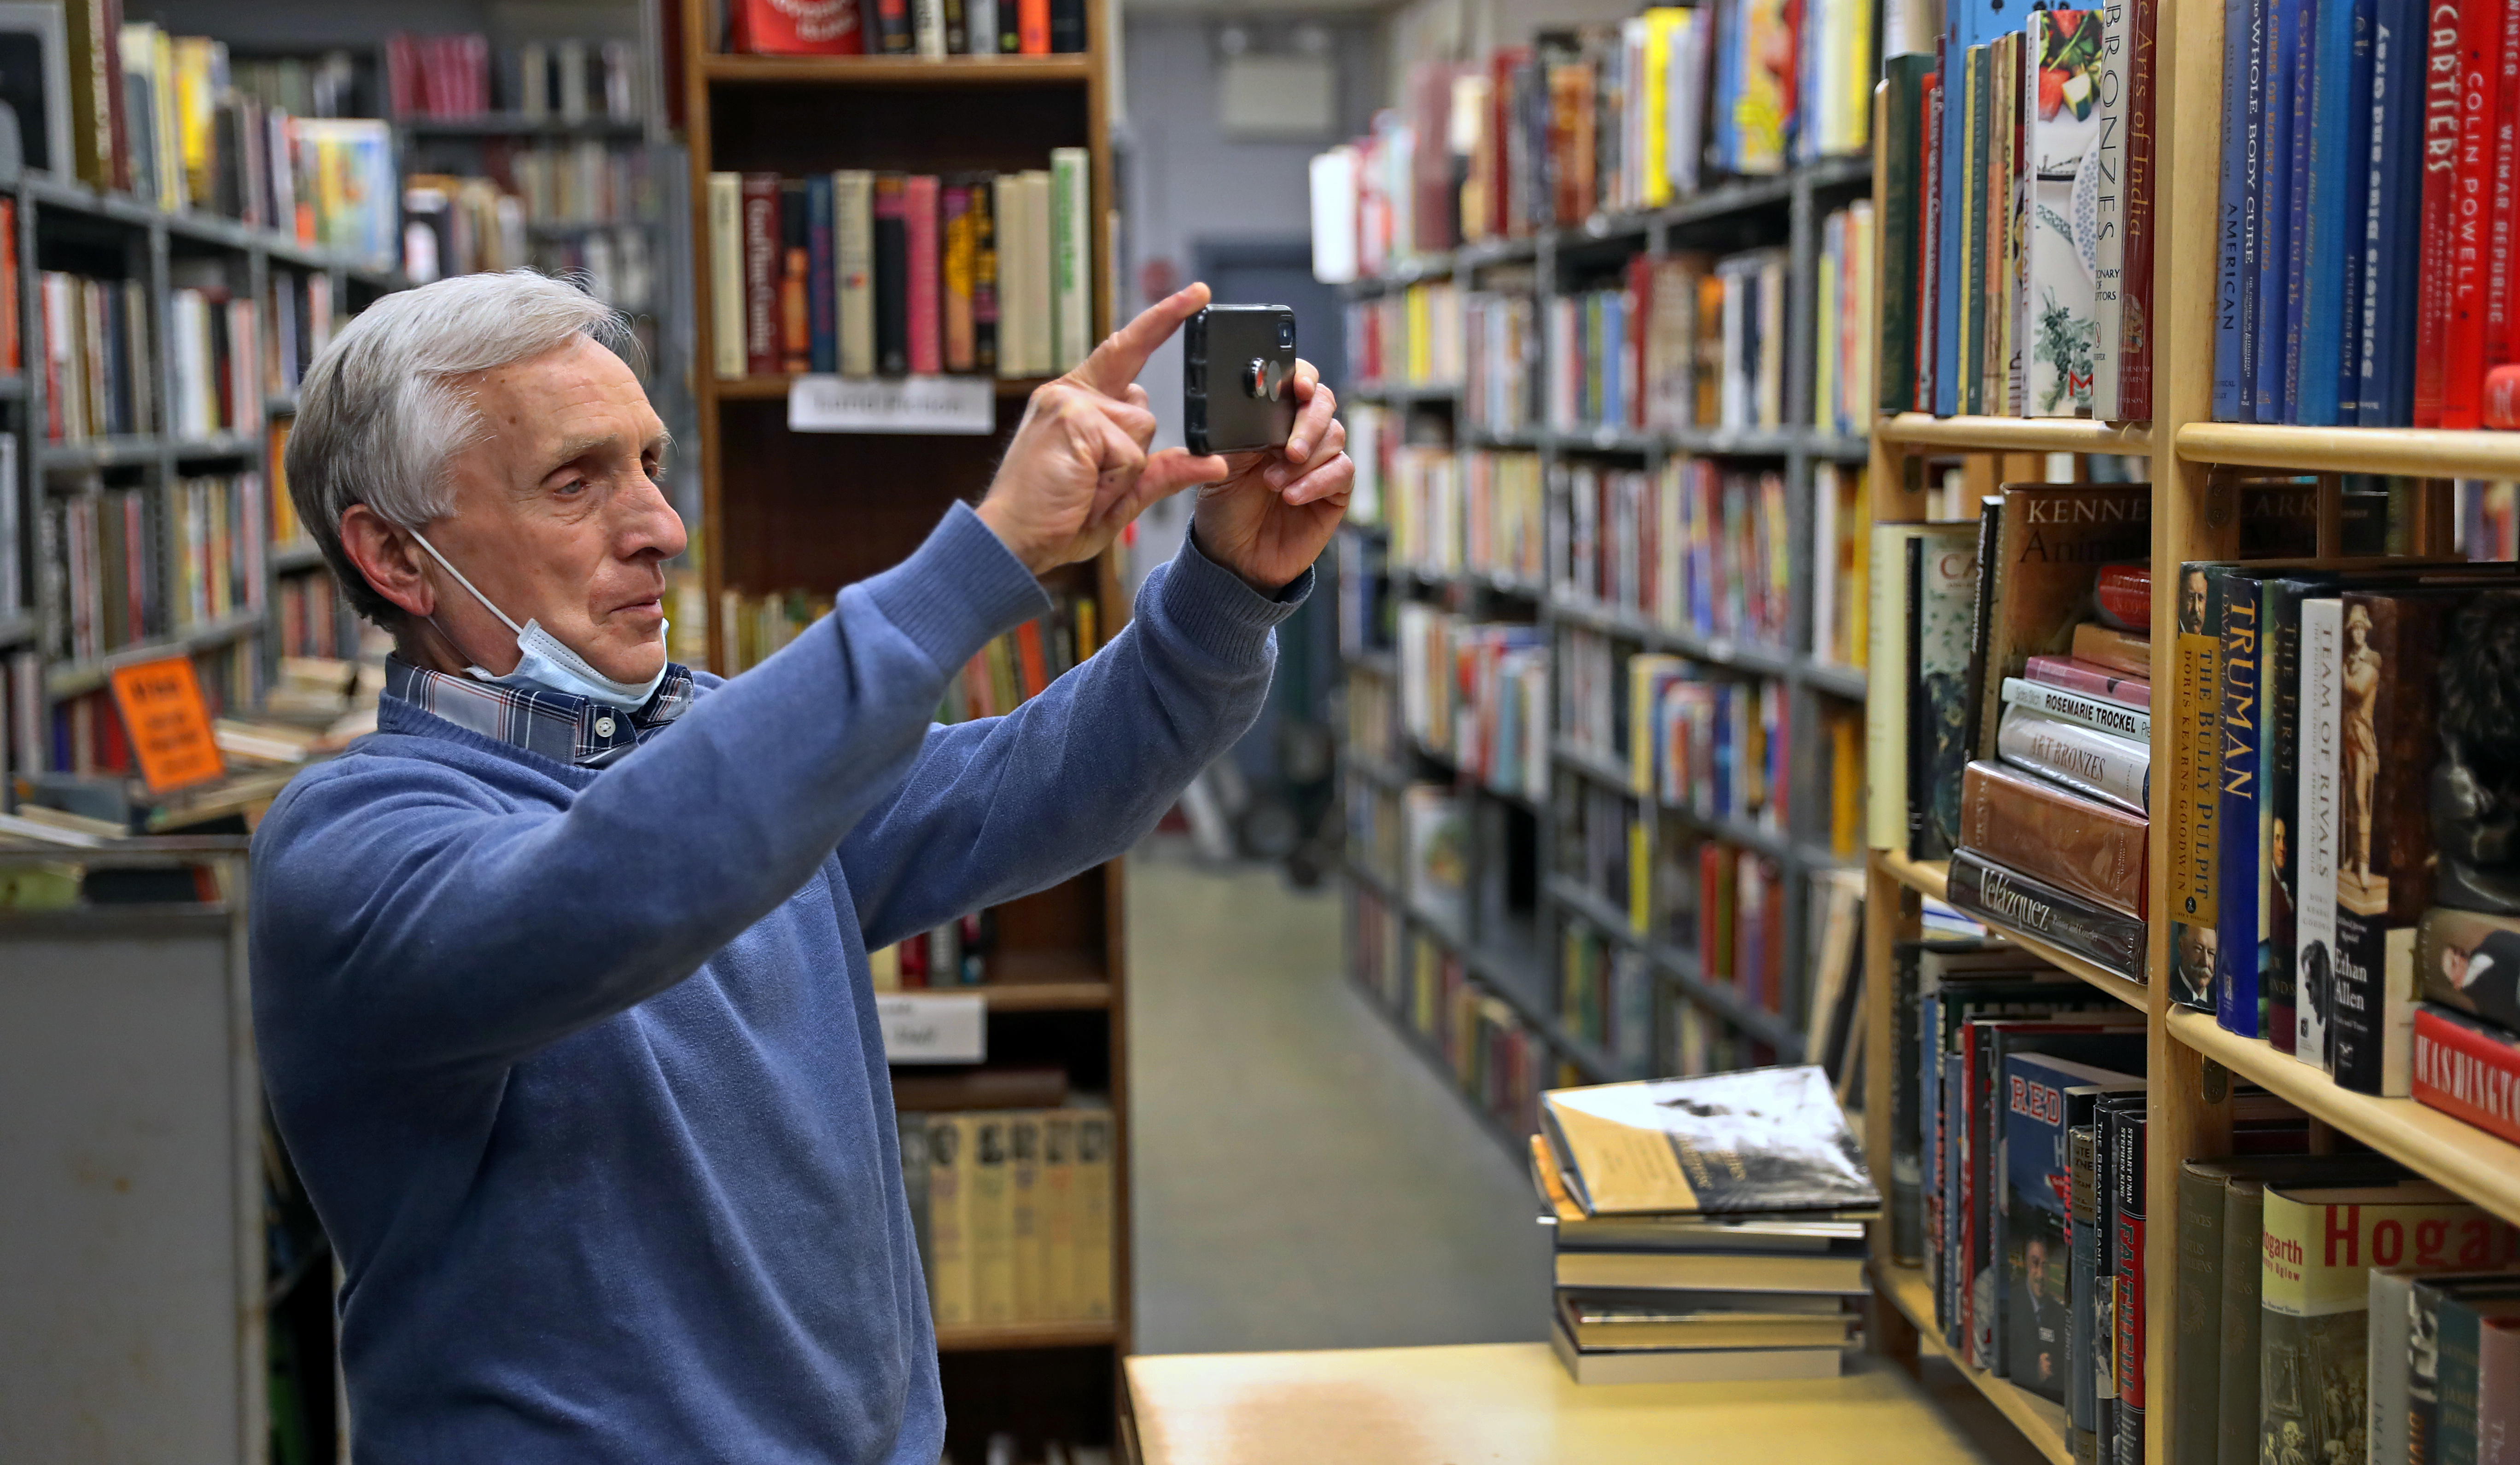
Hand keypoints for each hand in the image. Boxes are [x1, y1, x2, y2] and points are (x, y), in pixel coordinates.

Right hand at [975, 283, 1228, 574]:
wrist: (1010, 540)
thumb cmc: (1056, 517)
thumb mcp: (1121, 497)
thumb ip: (1163, 473)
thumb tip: (1215, 463)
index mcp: (1077, 402)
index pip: (1127, 350)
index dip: (1164, 320)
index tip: (1199, 293)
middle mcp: (1071, 394)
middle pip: (1143, 412)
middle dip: (1130, 457)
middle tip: (1087, 484)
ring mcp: (1071, 402)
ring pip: (1140, 431)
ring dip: (1121, 471)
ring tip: (1080, 485)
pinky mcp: (1074, 418)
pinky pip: (1128, 452)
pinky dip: (1113, 479)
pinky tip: (1079, 484)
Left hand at [1191, 358, 1351, 594]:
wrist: (1233, 556)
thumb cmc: (1224, 507)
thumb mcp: (1222, 464)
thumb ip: (1241, 432)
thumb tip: (1254, 407)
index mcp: (1273, 419)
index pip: (1298, 382)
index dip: (1303, 377)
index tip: (1298, 388)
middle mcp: (1300, 434)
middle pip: (1323, 403)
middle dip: (1308, 422)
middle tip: (1289, 449)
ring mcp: (1320, 461)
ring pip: (1334, 436)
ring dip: (1305, 459)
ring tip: (1272, 483)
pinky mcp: (1335, 491)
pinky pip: (1341, 471)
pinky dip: (1316, 482)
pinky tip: (1292, 497)